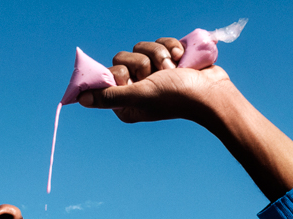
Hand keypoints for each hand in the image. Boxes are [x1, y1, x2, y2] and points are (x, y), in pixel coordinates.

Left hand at [78, 37, 232, 124]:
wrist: (211, 91)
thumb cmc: (175, 97)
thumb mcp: (139, 96)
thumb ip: (109, 96)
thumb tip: (81, 99)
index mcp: (125, 103)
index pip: (108, 75)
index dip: (120, 72)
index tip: (133, 79)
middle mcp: (136, 88)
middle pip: (122, 57)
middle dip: (143, 62)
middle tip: (156, 75)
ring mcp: (153, 74)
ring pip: (141, 47)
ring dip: (159, 54)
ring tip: (172, 69)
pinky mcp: (167, 60)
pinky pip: (159, 41)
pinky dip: (171, 47)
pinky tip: (182, 60)